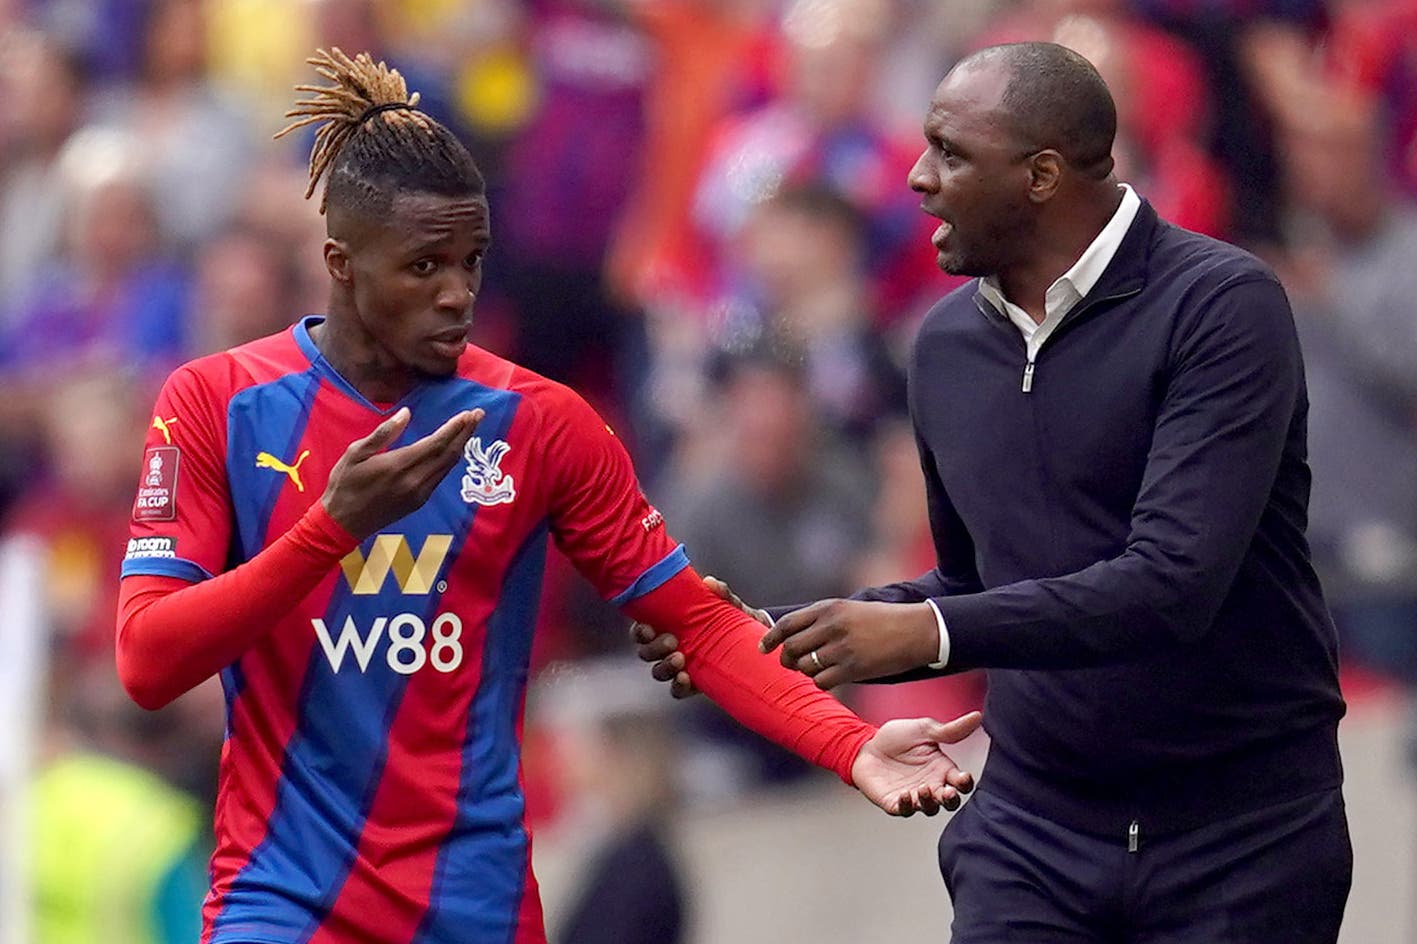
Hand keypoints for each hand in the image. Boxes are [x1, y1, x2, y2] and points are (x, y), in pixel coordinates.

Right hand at [322, 406, 483, 538]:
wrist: (343, 524)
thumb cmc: (344, 484)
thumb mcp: (355, 453)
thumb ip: (383, 433)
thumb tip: (406, 414)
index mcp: (398, 465)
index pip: (436, 443)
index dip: (455, 428)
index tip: (468, 414)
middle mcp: (414, 481)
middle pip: (449, 454)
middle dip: (466, 433)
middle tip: (478, 414)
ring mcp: (419, 493)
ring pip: (448, 467)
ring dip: (461, 446)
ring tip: (470, 428)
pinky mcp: (419, 502)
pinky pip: (440, 477)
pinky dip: (450, 460)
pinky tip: (453, 449)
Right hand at [630, 576, 767, 698]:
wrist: (758, 645)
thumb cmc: (735, 620)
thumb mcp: (730, 605)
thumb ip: (723, 593)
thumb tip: (710, 583)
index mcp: (668, 626)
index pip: (643, 630)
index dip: (639, 631)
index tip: (648, 628)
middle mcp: (668, 648)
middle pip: (646, 652)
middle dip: (654, 648)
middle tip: (671, 641)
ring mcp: (679, 667)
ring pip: (658, 672)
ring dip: (664, 667)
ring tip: (680, 659)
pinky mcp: (692, 684)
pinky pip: (676, 690)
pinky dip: (678, 686)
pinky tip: (686, 678)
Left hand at [760, 599, 938, 689]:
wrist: (916, 631)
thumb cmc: (883, 620)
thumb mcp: (849, 609)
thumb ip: (822, 619)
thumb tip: (792, 637)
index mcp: (829, 608)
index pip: (787, 623)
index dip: (770, 638)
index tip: (763, 648)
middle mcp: (831, 626)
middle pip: (791, 647)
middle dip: (786, 659)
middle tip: (791, 663)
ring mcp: (842, 648)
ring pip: (805, 666)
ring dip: (806, 671)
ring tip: (818, 668)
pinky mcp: (853, 668)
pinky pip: (821, 681)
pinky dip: (822, 682)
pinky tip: (832, 678)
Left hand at [853, 712, 980, 815]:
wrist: (865, 745)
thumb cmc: (896, 738)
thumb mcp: (925, 730)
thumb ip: (951, 730)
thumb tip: (977, 716)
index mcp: (942, 769)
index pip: (961, 782)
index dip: (965, 783)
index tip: (964, 777)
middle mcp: (931, 785)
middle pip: (949, 802)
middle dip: (951, 800)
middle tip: (948, 793)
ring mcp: (914, 796)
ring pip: (929, 808)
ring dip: (929, 802)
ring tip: (923, 788)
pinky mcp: (895, 802)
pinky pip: (905, 810)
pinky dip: (907, 805)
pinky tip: (906, 794)